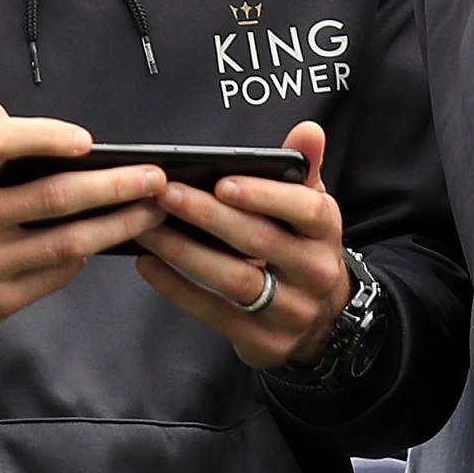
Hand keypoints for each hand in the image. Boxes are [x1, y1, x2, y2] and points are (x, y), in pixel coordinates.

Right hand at [0, 106, 168, 371]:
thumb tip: (25, 123)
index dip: (48, 136)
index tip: (87, 140)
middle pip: (54, 198)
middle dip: (115, 185)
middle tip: (154, 177)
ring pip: (68, 242)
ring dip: (119, 224)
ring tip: (151, 209)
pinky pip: (57, 273)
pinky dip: (88, 253)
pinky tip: (110, 238)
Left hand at [130, 121, 346, 371]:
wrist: (321, 320)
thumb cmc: (300, 249)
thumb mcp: (310, 208)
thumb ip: (304, 168)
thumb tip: (307, 131)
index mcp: (326, 231)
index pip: (304, 210)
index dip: (264, 196)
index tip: (222, 182)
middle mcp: (316, 272)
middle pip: (259, 242)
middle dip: (208, 217)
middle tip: (165, 194)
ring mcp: (292, 311)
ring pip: (235, 280)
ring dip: (185, 252)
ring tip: (147, 227)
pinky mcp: (266, 341)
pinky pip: (216, 313)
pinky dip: (178, 289)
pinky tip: (150, 265)